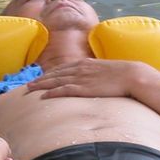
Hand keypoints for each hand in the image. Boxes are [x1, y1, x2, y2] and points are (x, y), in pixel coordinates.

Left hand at [25, 58, 146, 98]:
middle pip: (54, 74)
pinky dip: (52, 93)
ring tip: (29, 90)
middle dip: (40, 79)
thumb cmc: (123, 75)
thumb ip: (95, 75)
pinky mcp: (84, 88)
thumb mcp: (105, 71)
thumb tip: (93, 82)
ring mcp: (81, 78)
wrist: (132, 75)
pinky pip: (64, 90)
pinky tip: (43, 96)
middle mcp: (80, 69)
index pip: (62, 68)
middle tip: (27, 85)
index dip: (49, 73)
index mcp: (85, 64)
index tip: (40, 78)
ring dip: (41, 85)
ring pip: (55, 81)